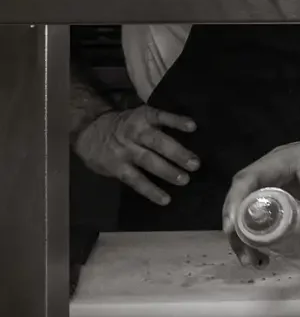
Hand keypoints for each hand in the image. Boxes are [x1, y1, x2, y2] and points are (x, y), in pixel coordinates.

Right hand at [72, 106, 199, 205]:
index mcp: (142, 118)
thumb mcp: (138, 117)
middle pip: (156, 142)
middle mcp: (134, 133)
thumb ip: (158, 124)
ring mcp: (125, 151)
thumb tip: (191, 136)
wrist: (87, 131)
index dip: (176, 121)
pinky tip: (164, 199)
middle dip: (177, 153)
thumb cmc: (124, 126)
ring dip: (167, 171)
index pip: (160, 116)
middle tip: (195, 164)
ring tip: (184, 180)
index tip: (192, 126)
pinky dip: (150, 190)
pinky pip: (135, 180)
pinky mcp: (117, 167)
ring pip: (147, 161)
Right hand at [221, 134, 299, 247]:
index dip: (235, 204)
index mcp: (279, 162)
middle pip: (243, 200)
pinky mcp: (286, 199)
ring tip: (256, 262)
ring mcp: (277, 187)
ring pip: (253, 212)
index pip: (247, 180)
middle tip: (246, 256)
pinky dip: (268, 236)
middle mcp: (271, 174)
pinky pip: (270, 218)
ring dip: (250, 238)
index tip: (232, 230)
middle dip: (239, 230)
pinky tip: (272, 254)